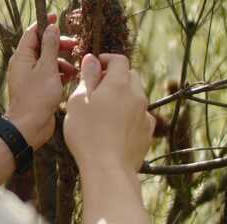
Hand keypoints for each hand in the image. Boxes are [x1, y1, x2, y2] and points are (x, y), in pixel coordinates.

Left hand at [6, 14, 76, 149]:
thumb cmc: (36, 97)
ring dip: (62, 61)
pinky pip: (50, 74)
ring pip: (48, 61)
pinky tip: (72, 77)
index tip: (57, 16)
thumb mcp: (47, 68)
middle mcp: (24, 65)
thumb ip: (51, 47)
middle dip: (59, 44)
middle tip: (74, 45)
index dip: (45, 23)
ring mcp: (31, 77)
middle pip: (42, 46)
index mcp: (22, 57)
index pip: (32, 33)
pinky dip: (60, 73)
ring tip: (75, 67)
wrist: (29, 126)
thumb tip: (52, 27)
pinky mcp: (38, 88)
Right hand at [64, 53, 154, 173]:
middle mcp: (137, 95)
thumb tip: (91, 59)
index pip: (119, 60)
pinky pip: (140, 115)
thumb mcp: (79, 100)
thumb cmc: (87, 133)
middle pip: (130, 75)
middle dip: (115, 76)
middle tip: (97, 87)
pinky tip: (116, 126)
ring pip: (136, 96)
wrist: (108, 168)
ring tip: (104, 109)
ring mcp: (145, 114)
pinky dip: (130, 114)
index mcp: (119, 84)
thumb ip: (87, 77)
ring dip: (123, 96)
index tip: (94, 66)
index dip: (106, 59)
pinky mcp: (147, 132)